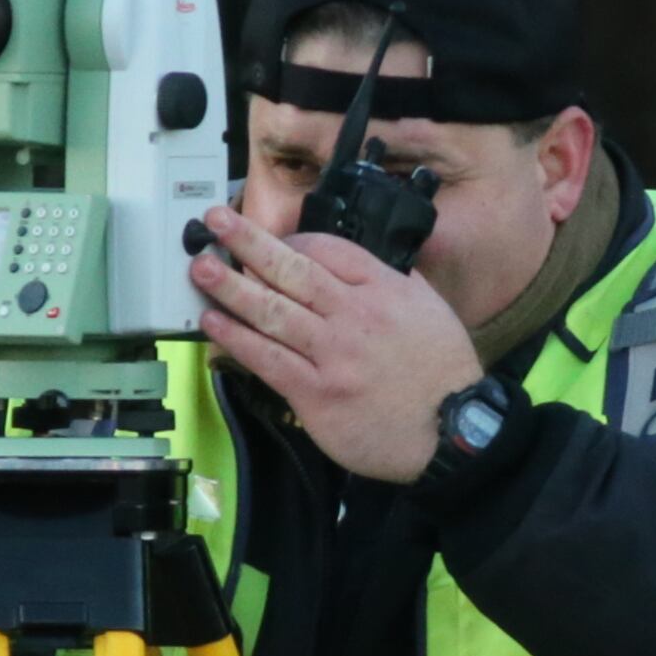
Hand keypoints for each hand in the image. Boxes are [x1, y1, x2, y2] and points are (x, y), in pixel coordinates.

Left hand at [190, 204, 476, 481]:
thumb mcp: (430, 309)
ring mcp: (334, 354)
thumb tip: (361, 265)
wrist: (454, 432)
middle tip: (217, 222)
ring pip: (273, 311)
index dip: (290, 240)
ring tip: (201, 267)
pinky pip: (268, 360)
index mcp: (385, 289)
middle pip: (292, 270)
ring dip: (231, 287)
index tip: (268, 239)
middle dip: (249, 242)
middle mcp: (355, 315)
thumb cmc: (443, 375)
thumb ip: (395, 283)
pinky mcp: (317, 393)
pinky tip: (214, 324)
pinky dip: (238, 340)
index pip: (327, 250)